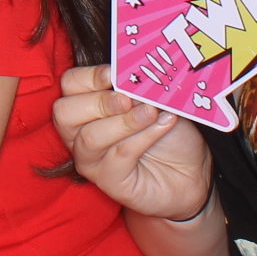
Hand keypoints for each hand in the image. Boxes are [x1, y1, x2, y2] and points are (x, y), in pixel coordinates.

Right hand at [51, 65, 213, 220]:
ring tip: (151, 112)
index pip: (69, 84)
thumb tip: (131, 74)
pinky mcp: (108, 181)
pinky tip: (163, 125)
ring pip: (91, 137)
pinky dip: (143, 137)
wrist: (191, 171)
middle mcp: (78, 133)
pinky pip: (119, 155)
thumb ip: (137, 88)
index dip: (88, 76)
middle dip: (98, 102)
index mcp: (85, 106)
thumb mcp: (154, 101)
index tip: (114, 73)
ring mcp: (90, 160)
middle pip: (65, 112)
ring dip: (124, 122)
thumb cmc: (168, 132)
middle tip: (128, 99)